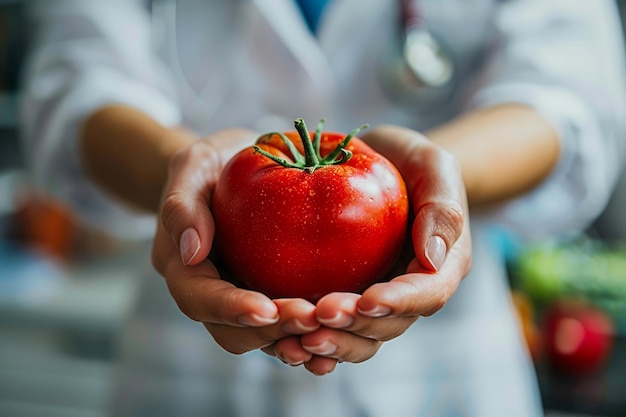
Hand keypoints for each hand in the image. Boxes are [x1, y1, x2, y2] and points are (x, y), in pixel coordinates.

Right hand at [151, 128, 320, 355]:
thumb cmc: (211, 164)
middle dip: (271, 331)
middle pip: (233, 333)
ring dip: (295, 337)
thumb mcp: (192, 165)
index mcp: (183, 269)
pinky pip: (289, 325)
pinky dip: (312, 332)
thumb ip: (182, 204)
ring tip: (330, 324)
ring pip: (263, 338)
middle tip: (312, 318)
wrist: (232, 170)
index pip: (200, 300)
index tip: (266, 308)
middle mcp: (211, 294)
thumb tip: (191, 252)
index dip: (231, 309)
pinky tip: (344, 327)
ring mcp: (242, 299)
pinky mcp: (272, 296)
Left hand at [264, 125, 471, 374]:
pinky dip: (308, 337)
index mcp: (440, 267)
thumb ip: (442, 206)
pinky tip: (282, 340)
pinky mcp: (342, 294)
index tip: (367, 301)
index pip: (427, 294)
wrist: (380, 164)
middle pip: (388, 325)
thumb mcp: (434, 166)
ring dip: (331, 342)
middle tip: (320, 315)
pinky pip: (329, 325)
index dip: (398, 304)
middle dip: (355, 327)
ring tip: (298, 338)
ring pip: (358, 336)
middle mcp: (407, 292)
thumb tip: (433, 259)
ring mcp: (373, 296)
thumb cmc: (410, 161)